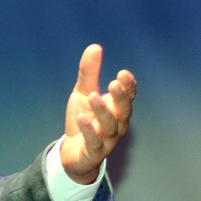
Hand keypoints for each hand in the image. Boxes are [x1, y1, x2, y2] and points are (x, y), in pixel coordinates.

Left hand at [59, 44, 135, 184]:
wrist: (72, 153)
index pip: (128, 97)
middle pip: (124, 111)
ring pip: (110, 126)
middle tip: (114, 83)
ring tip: (93, 98)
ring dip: (103, 112)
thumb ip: (89, 73)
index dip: (128, 86)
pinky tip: (83, 118)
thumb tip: (95, 47)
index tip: (123, 73)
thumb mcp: (83, 93)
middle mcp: (117, 124)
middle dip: (121, 97)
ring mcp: (107, 140)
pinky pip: (94, 142)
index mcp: (117, 110)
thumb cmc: (84, 120)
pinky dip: (90, 131)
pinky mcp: (94, 152)